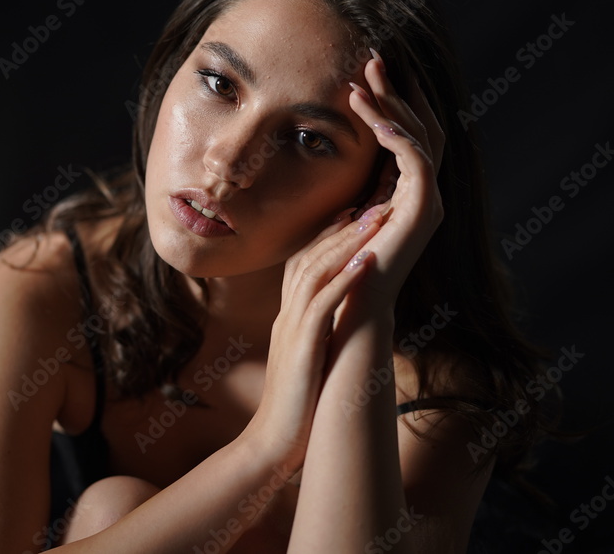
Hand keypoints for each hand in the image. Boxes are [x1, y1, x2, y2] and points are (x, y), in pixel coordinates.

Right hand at [248, 206, 380, 463]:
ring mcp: (292, 330)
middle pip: (309, 259)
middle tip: (373, 203)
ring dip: (346, 243)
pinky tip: (367, 261)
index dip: (327, 237)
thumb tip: (337, 327)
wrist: (273, 444)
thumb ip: (316, 338)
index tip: (354, 214)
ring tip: (375, 219)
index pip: (302, 265)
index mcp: (289, 320)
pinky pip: (324, 304)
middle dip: (342, 229)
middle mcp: (287, 317)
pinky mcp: (302, 347)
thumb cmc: (294, 409)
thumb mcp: (305, 362)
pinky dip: (345, 278)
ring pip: (315, 272)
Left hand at [346, 49, 445, 304]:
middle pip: (418, 127)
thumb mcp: (331, 217)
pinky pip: (415, 159)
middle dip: (397, 90)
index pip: (403, 134)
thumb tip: (324, 161)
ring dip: (392, 104)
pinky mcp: (422, 210)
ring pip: (419, 136)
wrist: (343, 310)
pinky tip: (372, 113)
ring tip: (363, 78)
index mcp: (401, 193)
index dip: (389, 100)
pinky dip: (396, 133)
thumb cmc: (329, 270)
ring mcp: (426, 202)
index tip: (365, 71)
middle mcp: (420, 194)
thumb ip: (340, 190)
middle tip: (374, 57)